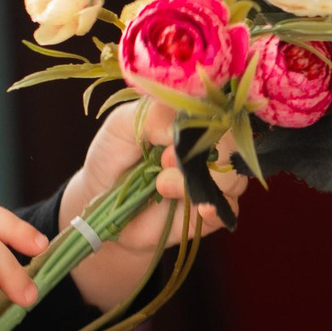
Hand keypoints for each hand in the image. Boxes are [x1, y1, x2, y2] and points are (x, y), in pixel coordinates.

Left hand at [70, 97, 250, 253]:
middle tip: (164, 159)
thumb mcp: (122, 125)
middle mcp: (210, 152)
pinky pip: (226, 212)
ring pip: (233, 179)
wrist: (98, 202)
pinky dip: (215, 209)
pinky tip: (201, 208)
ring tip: (161, 184)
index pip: (220, 114)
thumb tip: (180, 129)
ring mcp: (212, 184)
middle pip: (233, 146)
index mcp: (194, 124)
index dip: (202, 122)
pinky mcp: (208, 216)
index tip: (172, 132)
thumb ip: (152, 116)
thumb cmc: (112, 157)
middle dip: (202, 153)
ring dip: (198, 182)